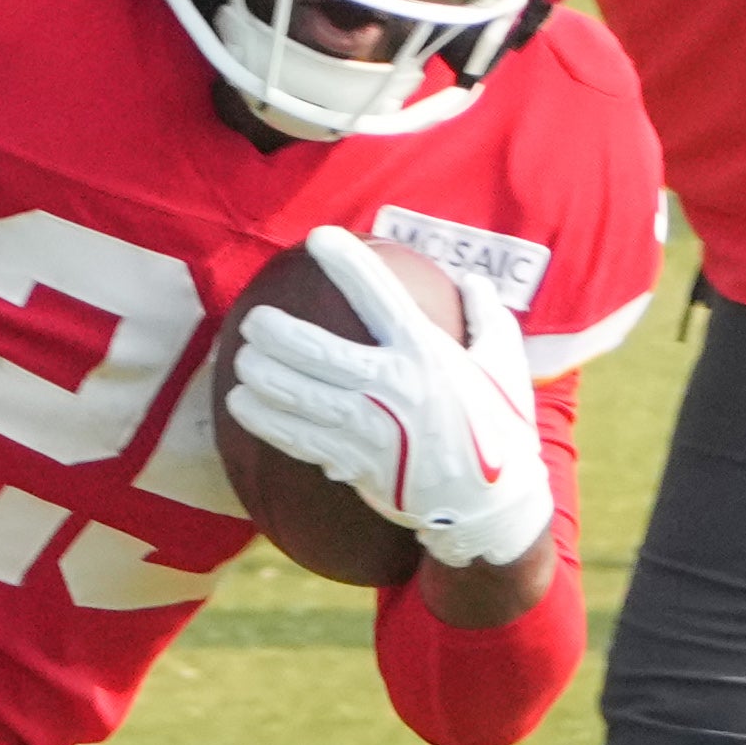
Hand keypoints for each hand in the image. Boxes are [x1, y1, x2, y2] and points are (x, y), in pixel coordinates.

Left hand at [224, 226, 551, 568]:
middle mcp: (394, 387)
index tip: (318, 238)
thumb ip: (487, 316)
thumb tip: (473, 280)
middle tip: (254, 320)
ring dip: (262, 375)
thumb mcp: (505, 365)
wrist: (492, 505)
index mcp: (427, 353)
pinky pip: (299, 440)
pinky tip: (240, 405)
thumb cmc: (500, 427)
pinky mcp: (356, 464)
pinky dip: (266, 421)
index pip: (379, 295)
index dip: (346, 263)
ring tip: (241, 358)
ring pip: (300, 397)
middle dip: (278, 332)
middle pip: (318, 352)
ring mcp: (371, 429)